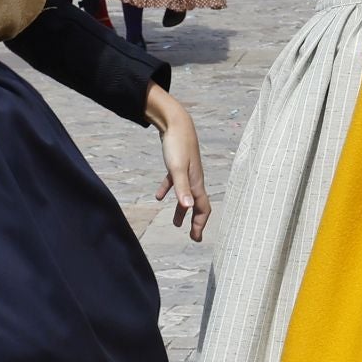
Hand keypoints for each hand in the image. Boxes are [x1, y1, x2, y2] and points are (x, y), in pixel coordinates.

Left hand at [146, 85, 210, 241]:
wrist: (176, 122)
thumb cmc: (177, 145)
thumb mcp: (177, 169)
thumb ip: (181, 189)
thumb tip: (188, 209)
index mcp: (196, 182)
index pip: (202, 208)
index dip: (200, 224)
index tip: (195, 238)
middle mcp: (194, 179)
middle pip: (197, 204)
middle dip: (195, 221)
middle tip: (192, 236)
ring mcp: (187, 171)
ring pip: (186, 195)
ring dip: (181, 209)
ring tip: (175, 222)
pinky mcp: (178, 164)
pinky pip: (175, 182)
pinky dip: (168, 190)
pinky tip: (159, 196)